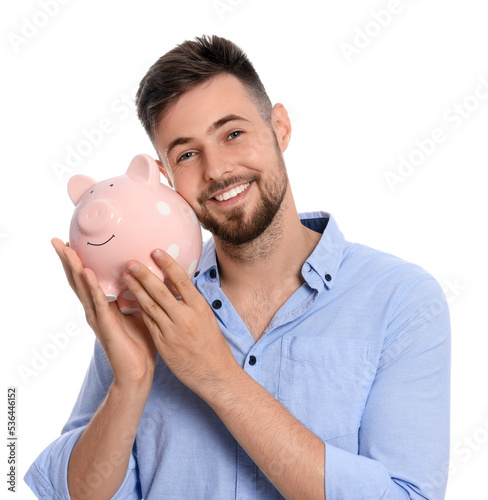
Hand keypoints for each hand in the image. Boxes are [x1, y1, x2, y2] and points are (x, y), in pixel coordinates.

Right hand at [51, 238, 156, 388]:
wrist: (138, 371)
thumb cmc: (139, 342)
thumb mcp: (138, 310)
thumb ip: (136, 294)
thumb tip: (146, 274)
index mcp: (102, 305)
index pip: (86, 279)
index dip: (78, 261)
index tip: (72, 241)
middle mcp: (95, 310)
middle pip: (77, 280)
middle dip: (68, 260)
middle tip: (58, 240)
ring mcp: (98, 318)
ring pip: (83, 288)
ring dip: (74, 268)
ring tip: (66, 250)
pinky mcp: (105, 326)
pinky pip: (98, 303)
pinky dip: (92, 287)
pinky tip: (87, 273)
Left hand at [122, 249, 239, 398]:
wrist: (215, 374)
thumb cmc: (213, 344)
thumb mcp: (207, 318)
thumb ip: (192, 302)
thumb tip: (179, 285)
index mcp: (199, 307)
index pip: (181, 280)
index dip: (167, 264)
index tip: (156, 251)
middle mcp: (185, 317)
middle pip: (161, 291)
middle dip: (144, 275)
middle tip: (131, 262)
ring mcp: (172, 331)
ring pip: (150, 306)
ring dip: (136, 290)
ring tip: (126, 277)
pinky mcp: (163, 344)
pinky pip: (148, 323)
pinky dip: (138, 310)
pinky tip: (128, 300)